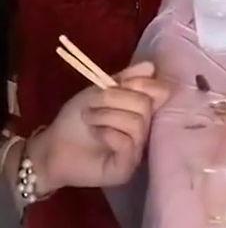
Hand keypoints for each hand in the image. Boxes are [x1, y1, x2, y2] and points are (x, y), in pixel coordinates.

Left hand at [28, 62, 168, 192]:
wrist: (53, 147)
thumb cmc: (76, 118)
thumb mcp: (99, 90)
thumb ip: (126, 79)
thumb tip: (151, 66)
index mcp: (140, 110)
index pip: (161, 92)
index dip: (143, 83)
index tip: (121, 83)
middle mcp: (144, 131)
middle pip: (145, 105)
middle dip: (114, 98)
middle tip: (92, 104)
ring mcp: (136, 152)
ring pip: (137, 124)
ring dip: (107, 115)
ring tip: (90, 118)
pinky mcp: (125, 169)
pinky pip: (127, 144)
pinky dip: (108, 133)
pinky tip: (96, 134)